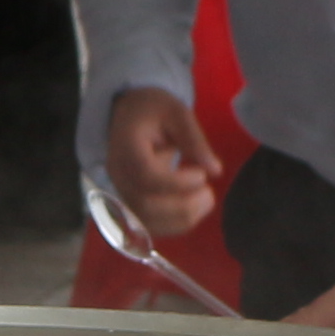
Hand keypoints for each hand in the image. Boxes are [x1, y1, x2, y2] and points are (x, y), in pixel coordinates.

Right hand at [102, 87, 221, 241]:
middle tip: (209, 192)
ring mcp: (122, 191)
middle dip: (183, 206)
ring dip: (181, 219)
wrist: (128, 115)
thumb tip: (215, 170)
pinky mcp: (131, 202)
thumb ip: (194, 140)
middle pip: (145, 204)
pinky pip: (150, 225)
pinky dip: (175, 224)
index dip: (177, 182)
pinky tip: (195, 209)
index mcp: (126, 147)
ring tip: (206, 200)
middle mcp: (118, 174)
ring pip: (147, 221)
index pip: (146, 175)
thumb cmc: (153, 110)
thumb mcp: (177, 113)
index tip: (202, 175)